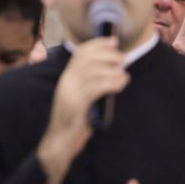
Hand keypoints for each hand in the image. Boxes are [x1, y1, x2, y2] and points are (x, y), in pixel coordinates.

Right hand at [37, 37, 129, 183]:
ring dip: (113, 70)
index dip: (97, 44)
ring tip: (124, 75)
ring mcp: (70, 93)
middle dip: (108, 55)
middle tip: (123, 59)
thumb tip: (111, 71)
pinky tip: (121, 83)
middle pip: (87, 59)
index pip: (80, 53)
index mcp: (66, 78)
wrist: (60, 142)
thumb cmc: (74, 121)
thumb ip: (90, 85)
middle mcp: (66, 82)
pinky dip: (112, 82)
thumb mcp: (80, 98)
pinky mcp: (77, 105)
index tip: (113, 41)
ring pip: (93, 71)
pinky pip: (96, 87)